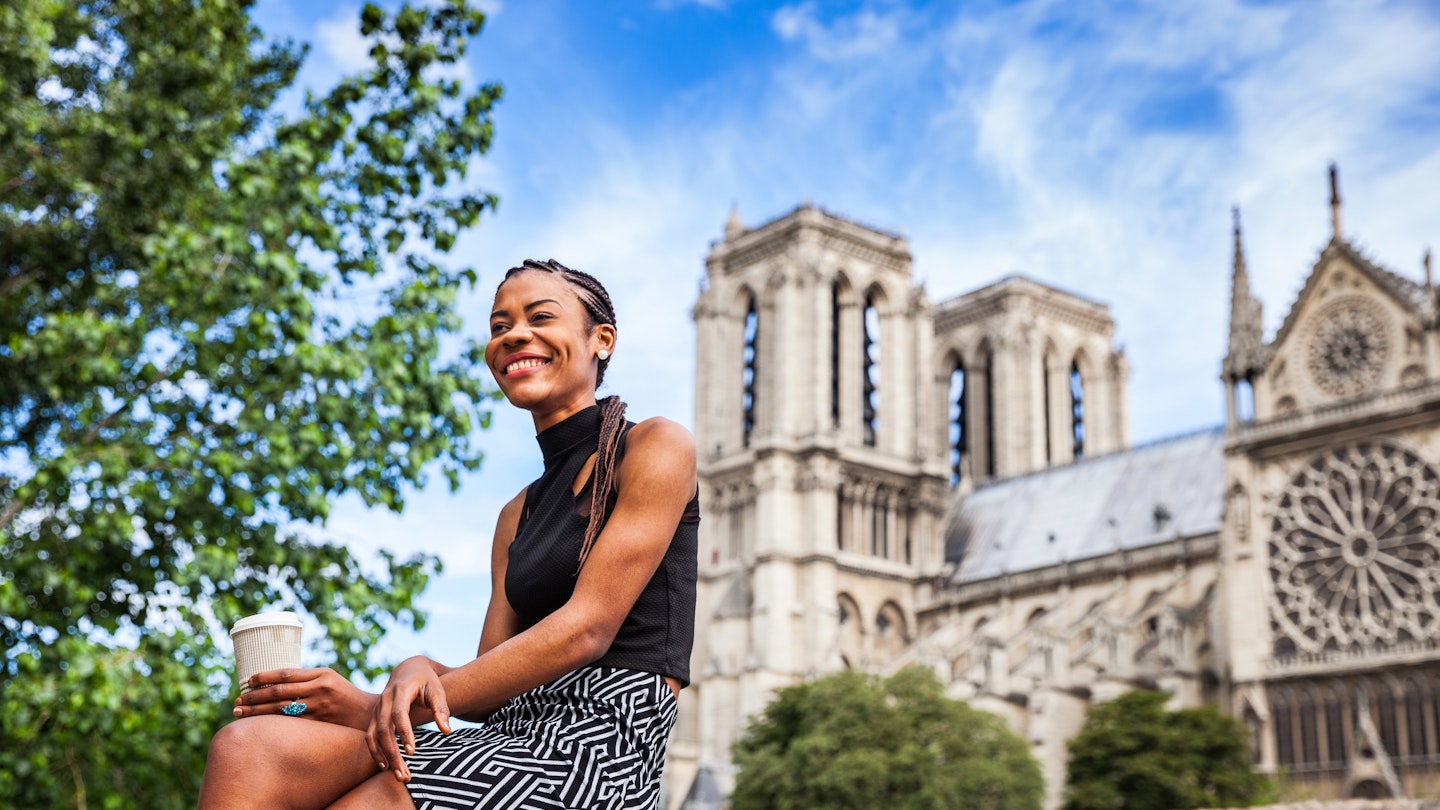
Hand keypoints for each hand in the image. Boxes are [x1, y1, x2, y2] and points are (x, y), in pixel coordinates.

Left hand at [233, 667, 375, 729]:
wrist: (369, 714)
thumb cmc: (345, 695)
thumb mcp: (330, 679)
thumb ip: (307, 680)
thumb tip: (275, 682)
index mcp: (321, 674)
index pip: (285, 673)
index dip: (263, 677)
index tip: (247, 681)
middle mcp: (320, 689)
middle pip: (279, 692)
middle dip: (254, 696)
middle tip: (237, 700)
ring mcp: (320, 708)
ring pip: (280, 710)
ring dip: (256, 711)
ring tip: (239, 712)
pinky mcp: (320, 724)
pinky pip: (290, 724)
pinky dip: (272, 724)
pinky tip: (259, 726)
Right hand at [367, 656, 452, 781]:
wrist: (408, 669)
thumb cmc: (427, 680)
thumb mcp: (437, 689)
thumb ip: (441, 709)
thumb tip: (446, 731)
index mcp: (401, 690)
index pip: (399, 714)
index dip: (404, 733)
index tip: (412, 752)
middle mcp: (385, 700)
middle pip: (384, 729)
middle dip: (393, 753)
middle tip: (403, 774)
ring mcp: (377, 709)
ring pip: (374, 736)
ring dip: (383, 756)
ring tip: (396, 774)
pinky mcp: (374, 717)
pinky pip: (370, 736)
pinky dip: (375, 751)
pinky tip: (385, 765)